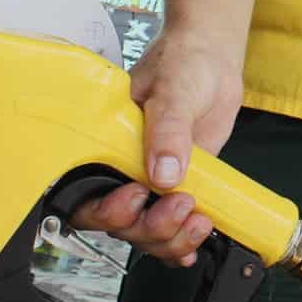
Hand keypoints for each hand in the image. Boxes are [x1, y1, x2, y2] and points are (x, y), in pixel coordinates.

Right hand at [70, 28, 244, 265]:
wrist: (213, 59)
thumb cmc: (182, 63)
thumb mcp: (172, 90)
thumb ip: (168, 131)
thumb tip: (164, 174)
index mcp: (106, 146)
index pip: (89, 195)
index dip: (109, 210)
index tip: (138, 195)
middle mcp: (125, 169)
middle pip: (121, 224)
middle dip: (149, 227)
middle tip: (181, 205)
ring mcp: (154, 181)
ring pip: (148, 231)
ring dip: (172, 237)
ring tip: (199, 219)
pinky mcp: (182, 185)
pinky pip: (176, 224)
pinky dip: (184, 241)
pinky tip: (195, 243)